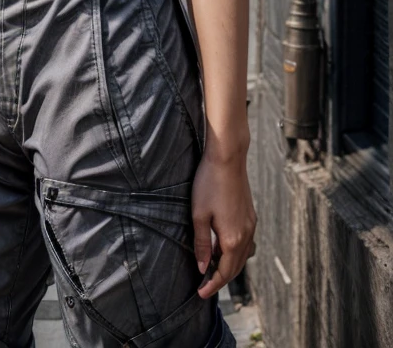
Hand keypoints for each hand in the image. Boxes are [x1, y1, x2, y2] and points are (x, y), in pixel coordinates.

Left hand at [191, 151, 256, 297]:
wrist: (228, 158)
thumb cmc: (209, 183)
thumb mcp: (199, 214)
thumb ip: (201, 244)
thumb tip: (202, 268)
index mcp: (233, 239)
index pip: (224, 272)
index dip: (212, 285)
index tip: (200, 293)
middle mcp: (246, 235)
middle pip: (235, 267)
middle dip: (220, 279)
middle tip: (204, 286)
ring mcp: (251, 225)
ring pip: (242, 256)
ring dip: (228, 266)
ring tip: (211, 268)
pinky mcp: (250, 215)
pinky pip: (245, 243)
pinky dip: (234, 252)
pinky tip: (222, 247)